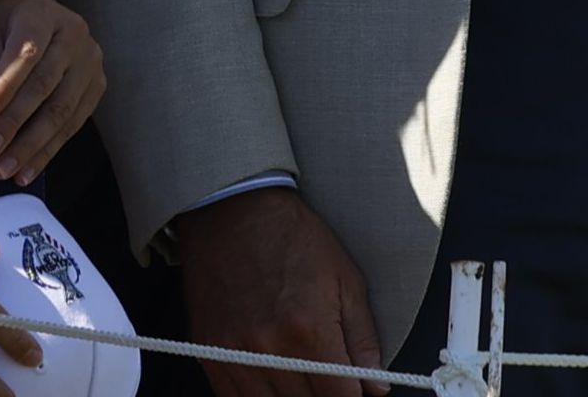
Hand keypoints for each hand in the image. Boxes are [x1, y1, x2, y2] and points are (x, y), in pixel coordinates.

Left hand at [0, 0, 105, 187]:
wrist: (40, 21)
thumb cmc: (6, 32)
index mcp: (43, 15)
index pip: (26, 51)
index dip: (4, 85)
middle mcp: (74, 34)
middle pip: (45, 83)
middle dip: (14, 121)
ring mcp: (91, 61)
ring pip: (62, 108)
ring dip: (31, 144)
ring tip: (3, 169)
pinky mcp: (97, 86)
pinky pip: (73, 124)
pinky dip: (47, 151)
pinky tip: (26, 172)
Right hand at [180, 186, 385, 396]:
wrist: (234, 210)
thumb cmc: (292, 237)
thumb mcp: (345, 276)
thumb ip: (363, 338)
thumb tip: (376, 385)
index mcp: (309, 331)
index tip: (356, 390)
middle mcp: (270, 351)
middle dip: (325, 396)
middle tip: (328, 376)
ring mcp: (235, 357)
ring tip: (300, 372)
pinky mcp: (210, 357)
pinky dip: (258, 396)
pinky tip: (272, 379)